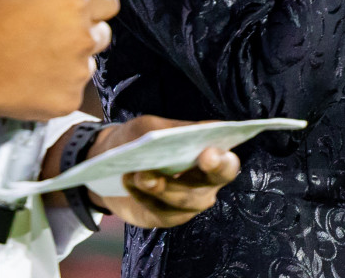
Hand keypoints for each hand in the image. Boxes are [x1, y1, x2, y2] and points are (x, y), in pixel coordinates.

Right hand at [0, 0, 117, 144]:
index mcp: (73, 7)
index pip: (110, 2)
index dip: (97, 4)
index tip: (86, 9)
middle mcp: (82, 40)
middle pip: (102, 35)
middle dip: (84, 33)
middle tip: (55, 37)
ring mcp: (77, 74)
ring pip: (87, 65)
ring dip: (71, 63)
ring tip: (38, 62)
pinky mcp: (67, 101)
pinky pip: (72, 91)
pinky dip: (58, 88)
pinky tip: (33, 81)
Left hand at [83, 116, 240, 227]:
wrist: (116, 160)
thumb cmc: (142, 138)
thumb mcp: (152, 127)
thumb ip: (167, 131)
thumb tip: (181, 136)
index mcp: (212, 156)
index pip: (227, 164)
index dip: (221, 162)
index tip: (208, 155)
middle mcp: (206, 184)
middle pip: (205, 187)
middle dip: (187, 181)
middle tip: (161, 174)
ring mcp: (188, 204)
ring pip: (180, 200)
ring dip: (159, 187)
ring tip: (139, 174)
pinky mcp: (167, 217)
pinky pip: (159, 210)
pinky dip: (142, 194)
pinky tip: (128, 179)